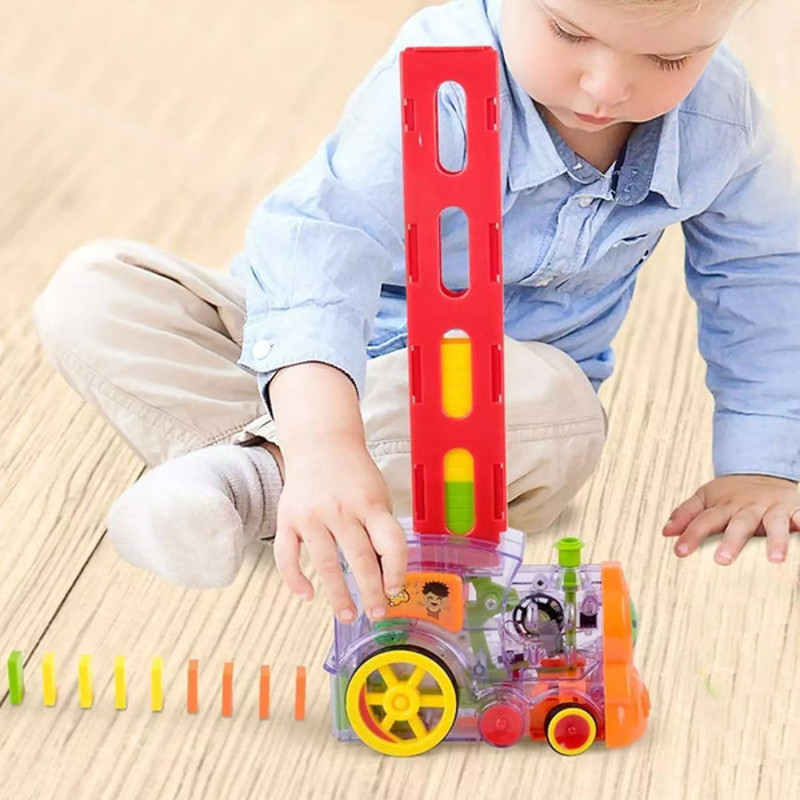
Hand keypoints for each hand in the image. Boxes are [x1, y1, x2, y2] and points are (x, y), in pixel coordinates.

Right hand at [273, 435, 406, 622]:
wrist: (321, 443)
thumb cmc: (354, 475)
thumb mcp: (378, 495)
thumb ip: (380, 529)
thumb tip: (386, 575)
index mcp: (369, 503)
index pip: (389, 543)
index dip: (396, 570)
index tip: (395, 590)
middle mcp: (340, 509)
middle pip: (360, 559)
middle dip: (371, 592)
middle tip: (377, 613)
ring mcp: (311, 515)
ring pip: (325, 564)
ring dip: (338, 595)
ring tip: (348, 615)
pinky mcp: (287, 519)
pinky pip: (287, 556)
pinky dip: (296, 580)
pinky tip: (308, 595)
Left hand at [662, 474, 799, 563]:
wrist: (762, 471)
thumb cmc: (731, 493)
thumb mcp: (705, 498)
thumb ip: (686, 514)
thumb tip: (665, 532)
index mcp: (724, 506)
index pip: (704, 520)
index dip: (691, 535)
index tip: (679, 552)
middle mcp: (748, 507)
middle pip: (739, 524)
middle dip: (732, 542)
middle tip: (722, 560)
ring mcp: (773, 509)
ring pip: (775, 524)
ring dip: (776, 540)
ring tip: (776, 560)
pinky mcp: (795, 510)